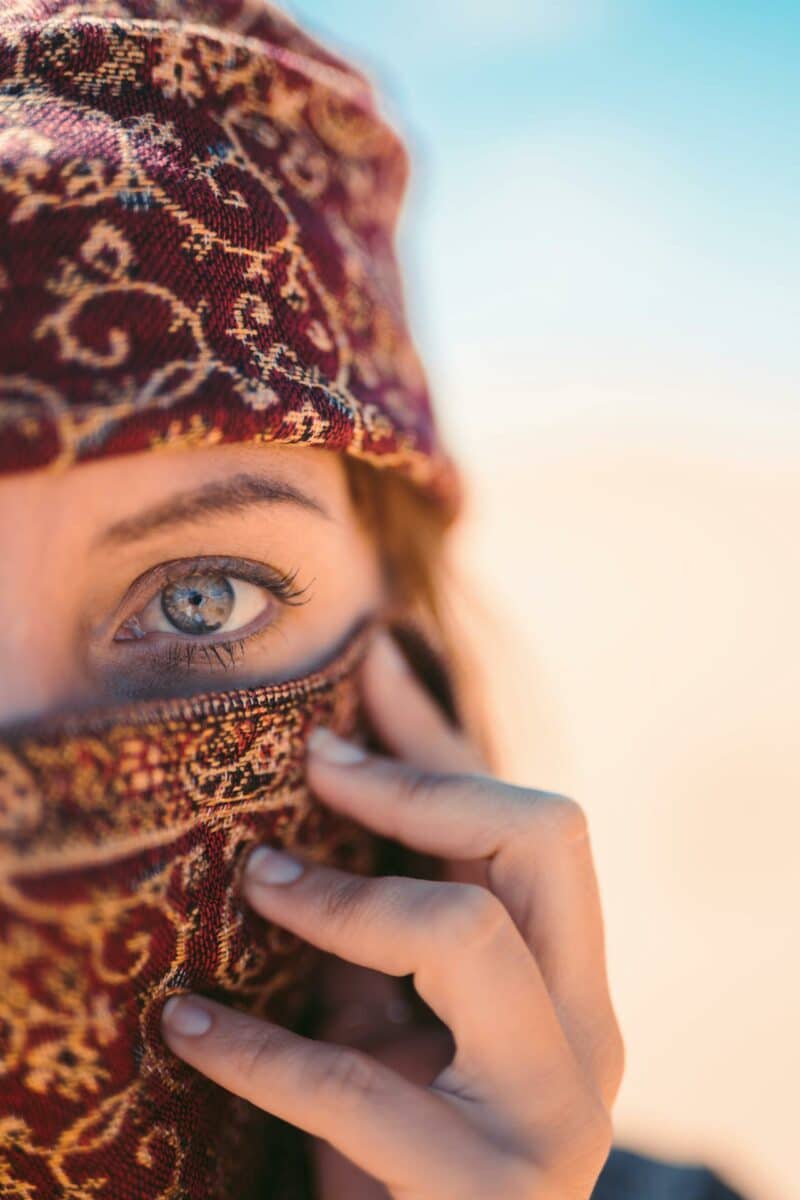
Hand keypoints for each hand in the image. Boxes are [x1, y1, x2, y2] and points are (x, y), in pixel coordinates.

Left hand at [161, 629, 624, 1198]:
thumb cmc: (403, 1152)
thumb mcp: (400, 1016)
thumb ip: (388, 917)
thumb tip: (329, 785)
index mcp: (575, 978)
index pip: (537, 819)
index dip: (444, 738)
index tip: (359, 675)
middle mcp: (589, 1032)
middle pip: (543, 836)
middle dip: (421, 786)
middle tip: (316, 769)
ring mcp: (551, 1114)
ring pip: (468, 936)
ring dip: (345, 895)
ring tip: (256, 881)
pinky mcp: (481, 1194)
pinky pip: (359, 1091)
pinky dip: (258, 1048)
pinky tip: (184, 1025)